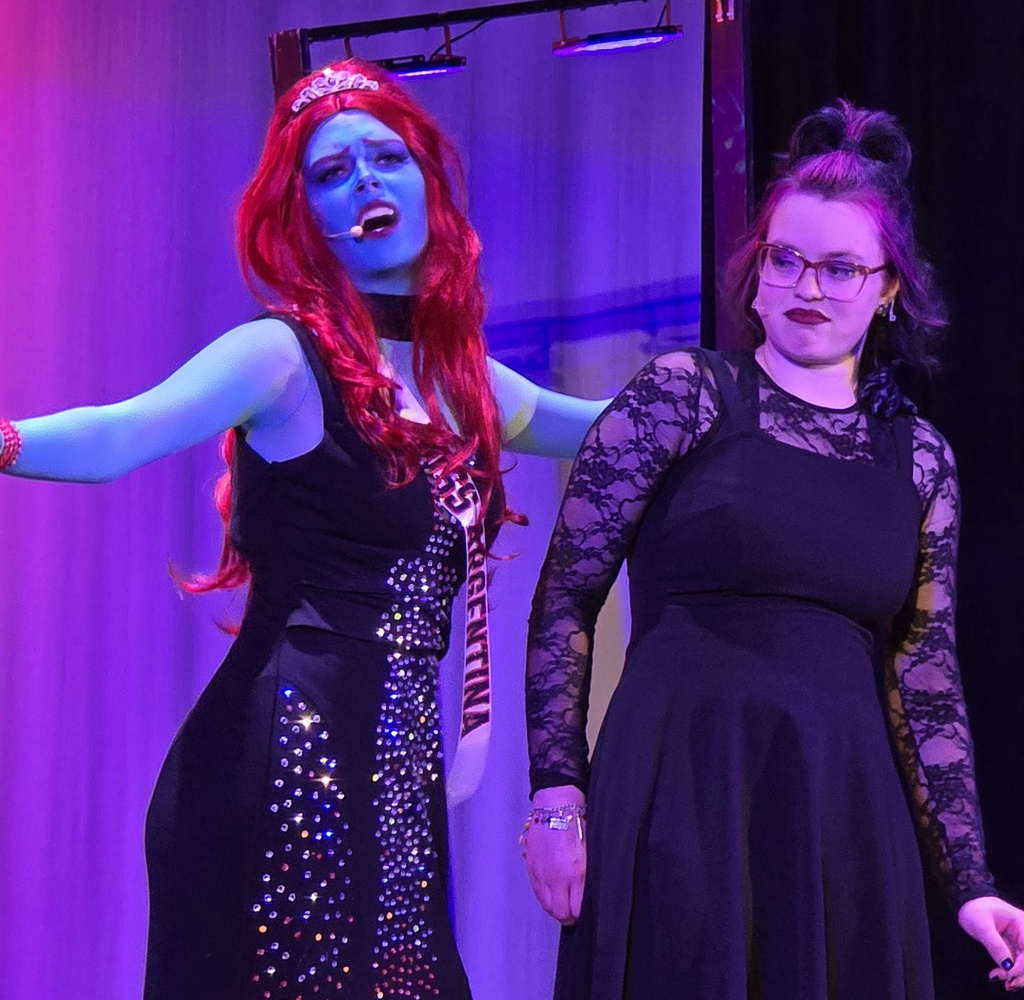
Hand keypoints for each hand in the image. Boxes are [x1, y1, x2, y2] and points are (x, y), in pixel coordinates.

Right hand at [523, 785, 585, 926]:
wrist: (556, 806)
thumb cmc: (577, 825)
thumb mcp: (590, 852)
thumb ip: (588, 876)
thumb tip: (588, 896)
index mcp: (577, 873)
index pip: (577, 910)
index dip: (581, 915)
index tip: (584, 913)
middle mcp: (558, 877)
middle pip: (560, 913)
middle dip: (568, 918)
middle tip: (573, 914)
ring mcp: (542, 874)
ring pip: (547, 906)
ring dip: (555, 908)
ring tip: (563, 902)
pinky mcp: (531, 868)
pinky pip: (537, 893)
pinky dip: (545, 897)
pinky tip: (552, 892)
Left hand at [958, 895, 1023, 989]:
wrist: (969, 905)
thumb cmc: (975, 911)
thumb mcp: (980, 925)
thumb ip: (994, 944)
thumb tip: (1007, 966)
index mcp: (1021, 923)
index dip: (1022, 966)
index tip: (1009, 975)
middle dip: (1021, 974)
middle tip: (1006, 983)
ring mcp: (1021, 943)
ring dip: (1015, 976)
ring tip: (996, 975)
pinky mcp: (1015, 950)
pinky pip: (1017, 965)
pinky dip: (1010, 972)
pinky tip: (997, 973)